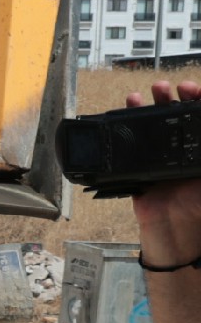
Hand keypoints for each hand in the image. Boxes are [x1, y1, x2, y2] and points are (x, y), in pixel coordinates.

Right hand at [131, 82, 200, 265]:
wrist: (177, 232)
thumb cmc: (200, 206)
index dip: (198, 101)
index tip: (193, 90)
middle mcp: (186, 152)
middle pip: (180, 117)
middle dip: (175, 99)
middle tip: (170, 89)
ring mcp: (164, 159)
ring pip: (157, 126)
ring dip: (152, 107)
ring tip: (148, 93)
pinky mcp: (142, 168)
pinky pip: (134, 143)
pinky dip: (129, 125)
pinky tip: (129, 110)